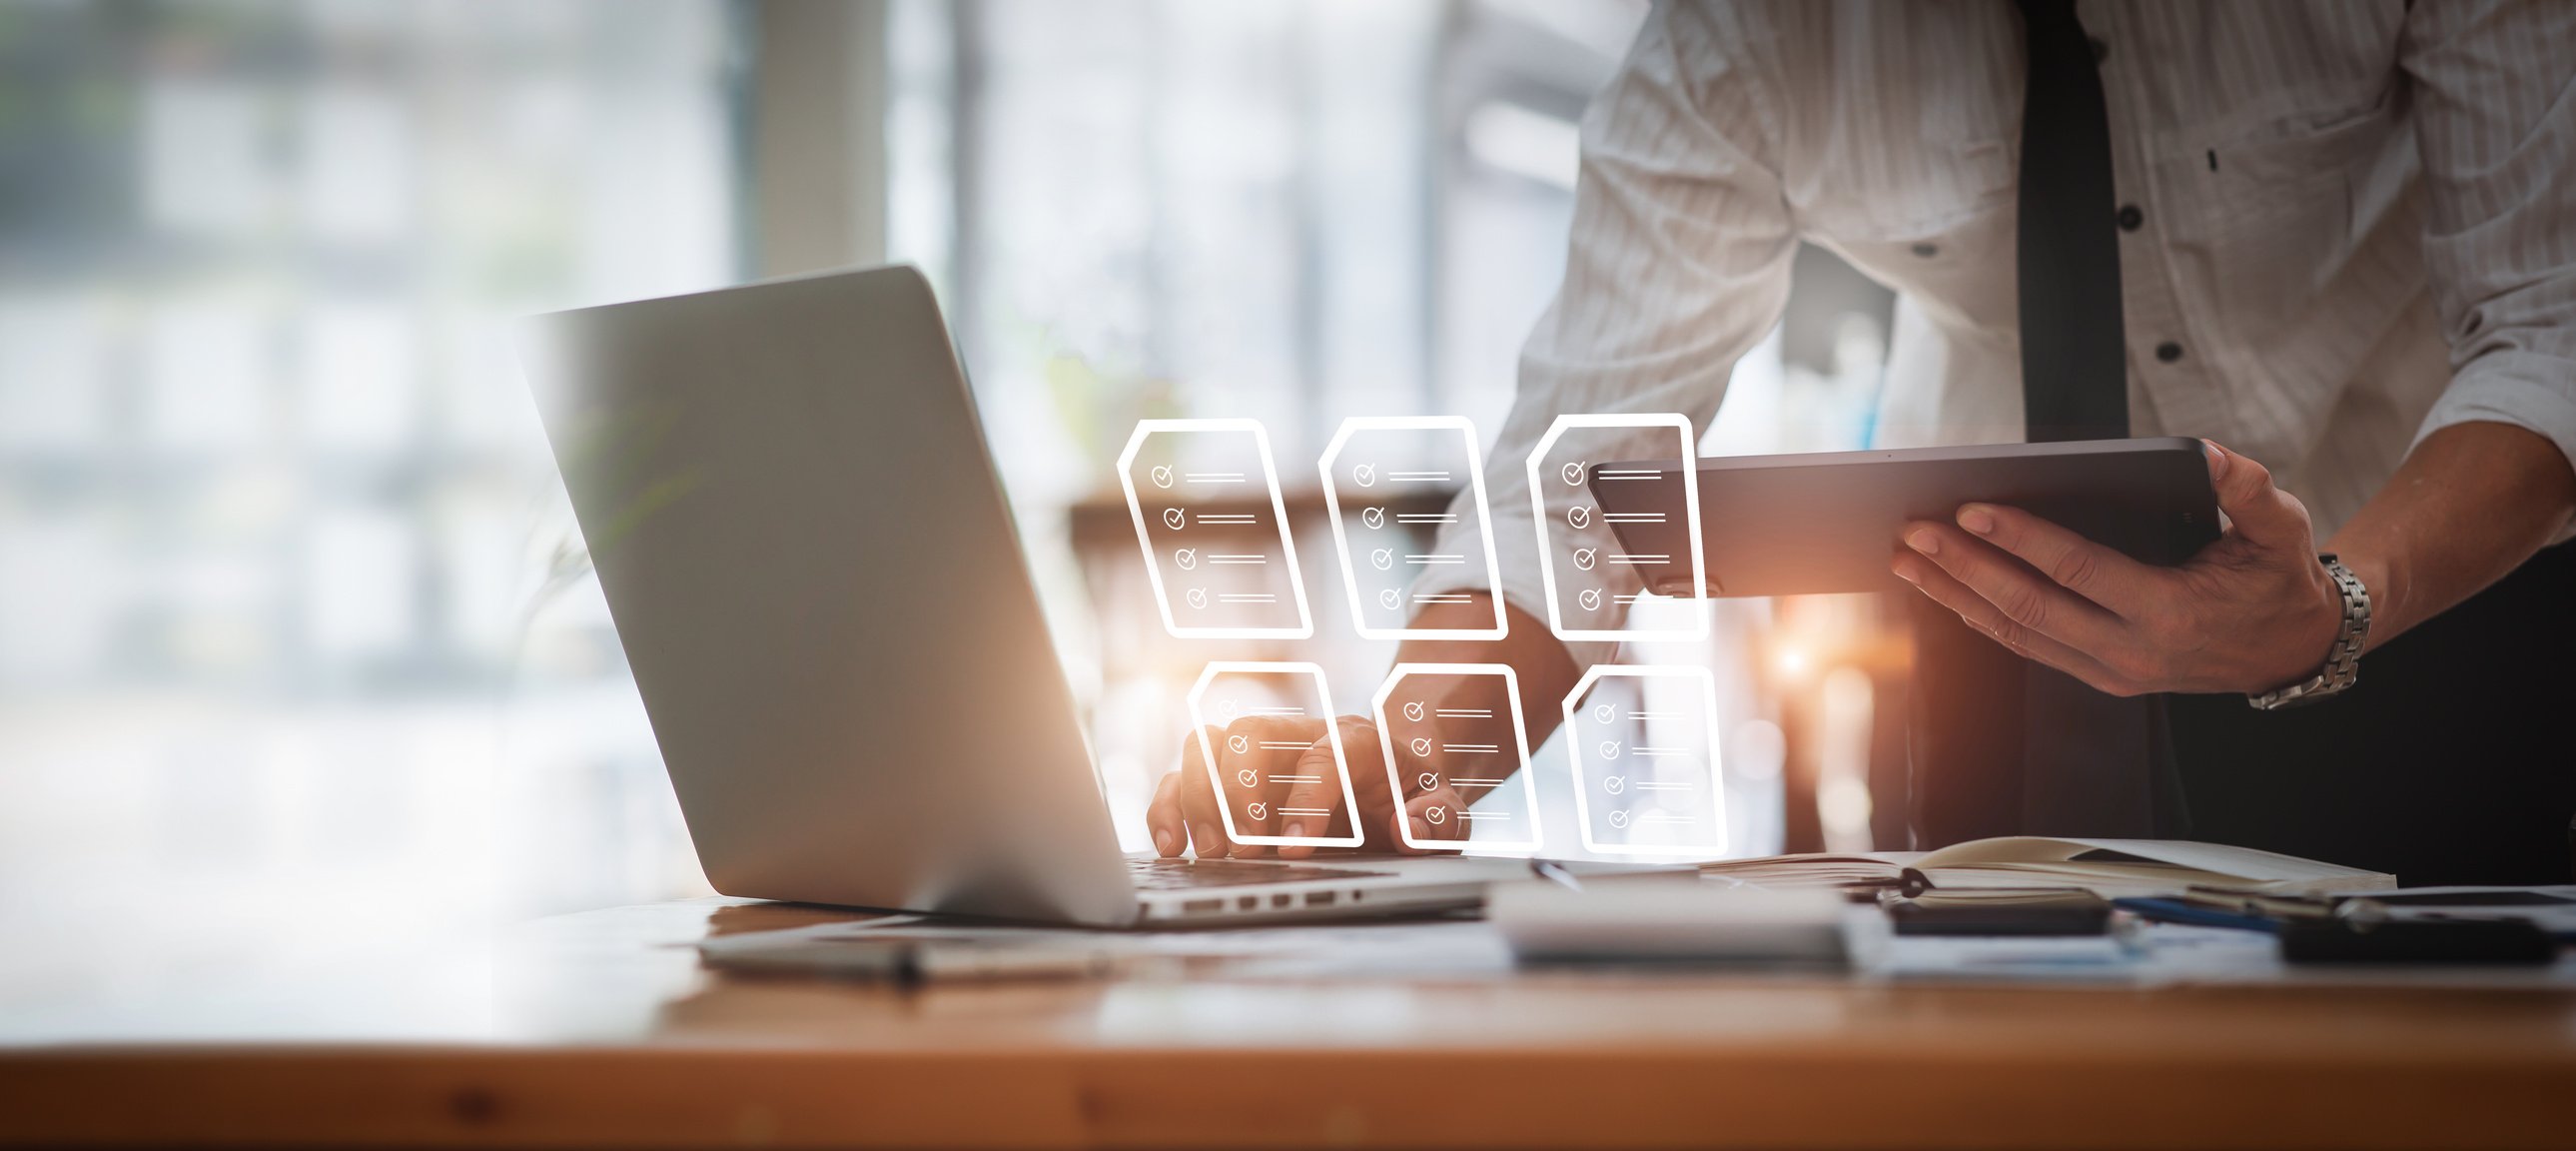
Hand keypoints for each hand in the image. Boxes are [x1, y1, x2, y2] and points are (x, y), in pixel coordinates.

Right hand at [1144, 715, 1472, 858]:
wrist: (1396, 777)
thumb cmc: (1415, 794)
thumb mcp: (1445, 809)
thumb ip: (1441, 819)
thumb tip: (1411, 831)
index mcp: (1358, 740)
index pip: (1324, 755)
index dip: (1305, 800)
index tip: (1293, 849)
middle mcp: (1301, 736)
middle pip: (1251, 732)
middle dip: (1238, 791)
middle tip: (1242, 849)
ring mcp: (1262, 756)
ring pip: (1209, 744)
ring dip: (1196, 797)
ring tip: (1209, 853)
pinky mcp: (1232, 779)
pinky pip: (1184, 775)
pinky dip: (1168, 805)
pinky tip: (1171, 845)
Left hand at [1891, 439, 2342, 695]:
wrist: (2291, 651)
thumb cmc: (2279, 580)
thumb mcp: (2281, 528)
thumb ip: (2246, 488)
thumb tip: (2204, 452)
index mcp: (2170, 613)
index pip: (2078, 572)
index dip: (2021, 540)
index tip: (1971, 510)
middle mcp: (2132, 651)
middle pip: (2029, 608)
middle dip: (1965, 568)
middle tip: (1914, 532)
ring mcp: (2112, 671)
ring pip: (2017, 634)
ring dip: (1956, 595)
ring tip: (1908, 558)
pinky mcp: (2100, 675)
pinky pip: (2028, 645)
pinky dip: (1981, 616)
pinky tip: (1945, 586)